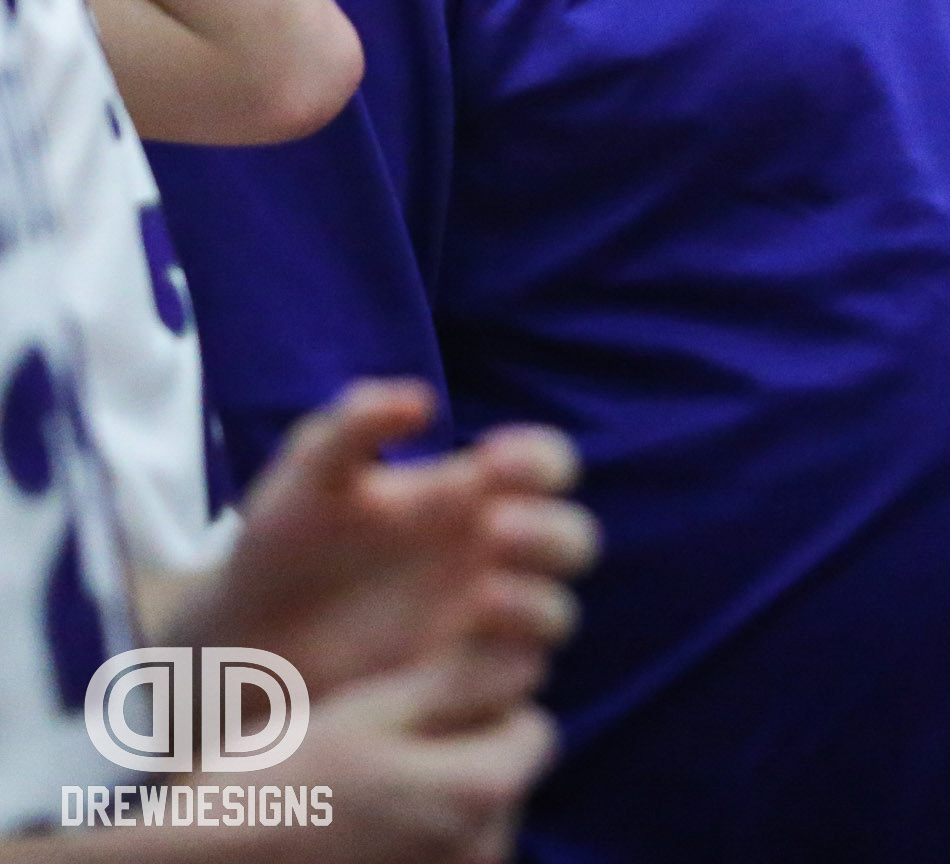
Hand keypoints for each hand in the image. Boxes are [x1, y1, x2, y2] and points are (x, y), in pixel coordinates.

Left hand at [173, 381, 598, 699]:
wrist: (238, 646)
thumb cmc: (281, 548)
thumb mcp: (307, 475)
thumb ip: (355, 423)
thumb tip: (424, 402)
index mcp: (468, 495)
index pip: (546, 465)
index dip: (539, 458)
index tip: (493, 461)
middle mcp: (490, 557)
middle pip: (572, 540)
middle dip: (548, 532)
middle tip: (492, 530)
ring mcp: (482, 627)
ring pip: (557, 613)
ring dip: (535, 602)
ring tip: (477, 598)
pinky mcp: (462, 687)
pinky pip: (516, 681)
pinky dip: (502, 669)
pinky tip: (449, 658)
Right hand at [268, 639, 558, 863]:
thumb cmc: (285, 781)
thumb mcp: (371, 712)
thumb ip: (457, 687)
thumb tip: (528, 662)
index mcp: (481, 792)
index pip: (532, 732)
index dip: (487, 709)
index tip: (430, 707)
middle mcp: (483, 854)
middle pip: (504, 783)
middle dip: (464, 758)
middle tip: (385, 753)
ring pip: (473, 827)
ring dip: (438, 806)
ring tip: (361, 799)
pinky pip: (440, 862)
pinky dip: (413, 846)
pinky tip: (354, 837)